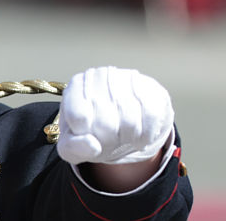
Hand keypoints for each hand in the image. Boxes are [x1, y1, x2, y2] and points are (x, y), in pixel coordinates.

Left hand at [56, 66, 173, 165]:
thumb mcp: (74, 143)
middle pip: (105, 124)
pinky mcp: (149, 87)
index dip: (86, 135)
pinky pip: (151, 116)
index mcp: (75, 88)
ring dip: (128, 139)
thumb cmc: (92, 131)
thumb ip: (73, 148)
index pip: (78, 117)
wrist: (121, 120)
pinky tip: (141, 136)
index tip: (90, 137)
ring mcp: (125, 78)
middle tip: (109, 140)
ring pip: (129, 121)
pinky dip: (147, 134)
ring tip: (124, 136)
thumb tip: (91, 145)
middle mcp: (98, 77)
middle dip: (108, 140)